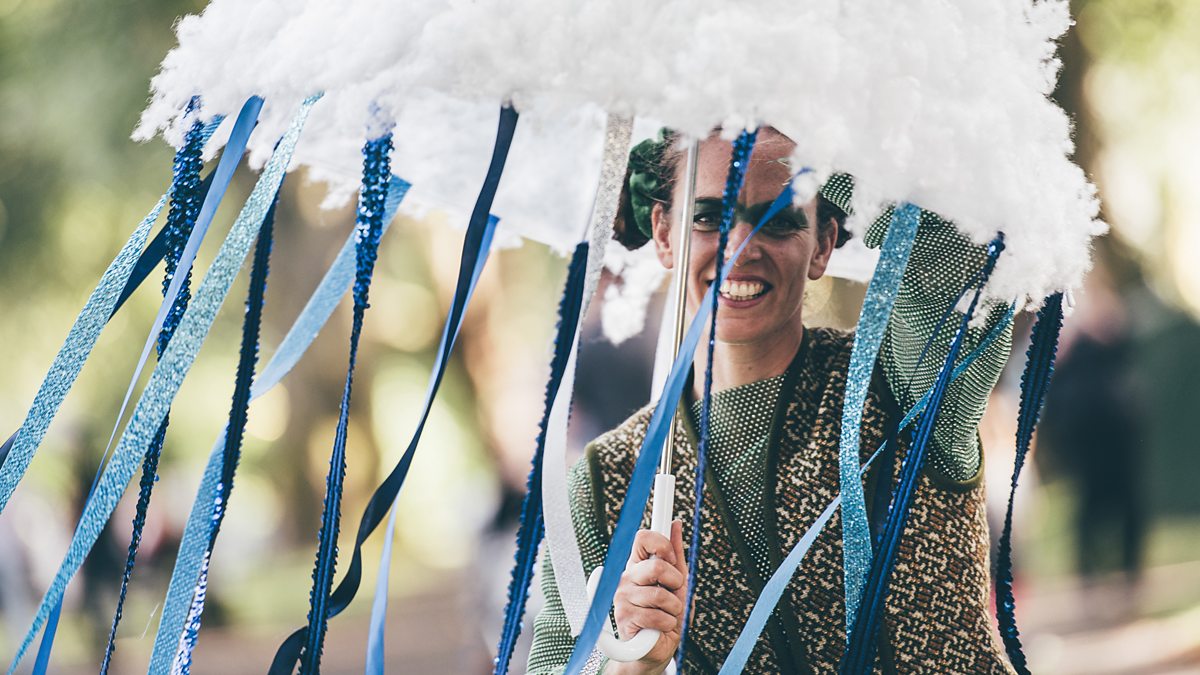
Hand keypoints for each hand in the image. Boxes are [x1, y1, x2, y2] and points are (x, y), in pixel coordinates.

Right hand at [607, 521, 687, 674]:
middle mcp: (627, 577)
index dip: (662, 544)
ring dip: (674, 608)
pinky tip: (661, 625)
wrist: (657, 647)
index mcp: (638, 565)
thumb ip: (676, 555)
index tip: (672, 558)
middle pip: (655, 566)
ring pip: (659, 595)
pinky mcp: (624, 617)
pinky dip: (667, 623)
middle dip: (675, 581)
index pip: (642, 539)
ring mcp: (622, 596)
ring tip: (668, 613)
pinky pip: (656, 615)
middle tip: (673, 592)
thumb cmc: (667, 613)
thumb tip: (675, 524)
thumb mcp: (678, 582)